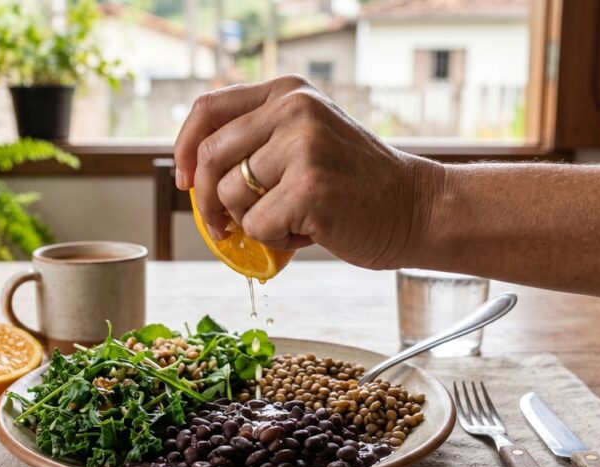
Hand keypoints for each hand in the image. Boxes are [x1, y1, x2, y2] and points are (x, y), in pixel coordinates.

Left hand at [174, 75, 444, 269]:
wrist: (416, 209)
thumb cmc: (356, 185)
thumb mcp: (307, 140)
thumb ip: (258, 143)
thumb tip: (192, 175)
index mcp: (289, 93)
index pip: (208, 109)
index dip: (184, 148)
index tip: (183, 180)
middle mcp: (294, 110)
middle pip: (210, 157)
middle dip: (206, 201)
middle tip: (221, 227)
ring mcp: (302, 147)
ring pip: (230, 195)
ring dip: (252, 221)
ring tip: (293, 220)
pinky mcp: (309, 189)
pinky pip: (257, 226)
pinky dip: (275, 241)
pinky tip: (309, 232)